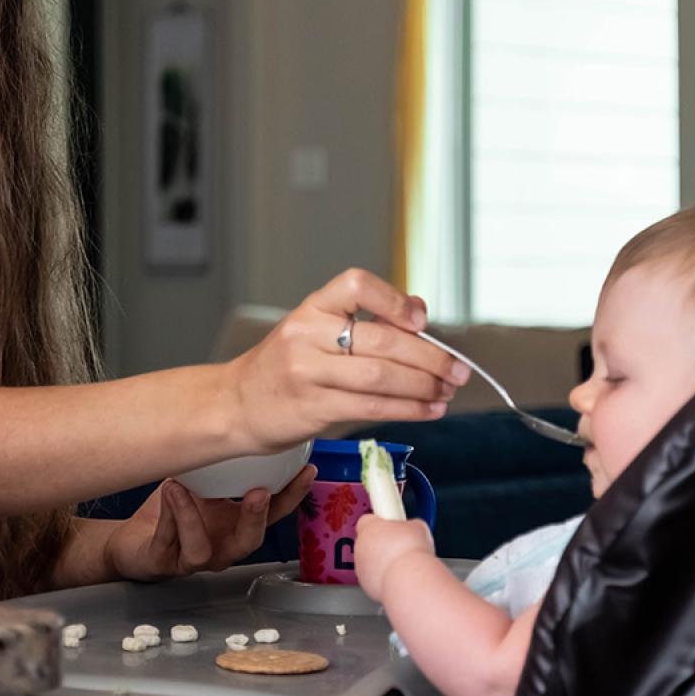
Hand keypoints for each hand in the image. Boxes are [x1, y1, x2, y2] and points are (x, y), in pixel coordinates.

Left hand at [103, 466, 314, 582]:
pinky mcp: (163, 564)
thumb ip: (220, 462)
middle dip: (256, 517)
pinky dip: (167, 518)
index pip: (273, 513)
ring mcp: (192, 559)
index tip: (307, 470)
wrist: (132, 539)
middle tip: (259, 492)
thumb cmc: (172, 508)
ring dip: (192, 517)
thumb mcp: (200, 480)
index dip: (293, 495)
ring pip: (201, 550)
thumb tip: (238, 416)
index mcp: (235, 525)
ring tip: (181, 486)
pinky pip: (167, 544)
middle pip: (249, 542)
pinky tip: (167, 494)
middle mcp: (220, 547)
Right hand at [226, 270, 467, 452]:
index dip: (393, 300)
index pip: (355, 285)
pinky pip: (371, 408)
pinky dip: (408, 409)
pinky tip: (428, 410)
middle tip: (458, 370)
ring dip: (424, 387)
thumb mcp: (316, 330)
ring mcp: (307, 373)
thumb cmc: (285, 365)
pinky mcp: (313, 408)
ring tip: (447, 392)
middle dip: (430, 358)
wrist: (236, 404)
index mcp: (312, 308)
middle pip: (382, 340)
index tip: (420, 321)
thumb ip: (366, 318)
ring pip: (381, 377)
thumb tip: (419, 309)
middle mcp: (307, 336)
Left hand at [352, 512, 435, 599]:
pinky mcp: (365, 583)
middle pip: (368, 541)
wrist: (409, 579)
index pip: (368, 520)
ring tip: (400, 564)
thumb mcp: (418, 527)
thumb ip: (409, 525)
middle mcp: (361, 545)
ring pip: (369, 560)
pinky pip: (373, 577)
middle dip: (382, 543)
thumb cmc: (410, 553)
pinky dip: (383, 577)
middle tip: (399, 547)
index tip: (391, 527)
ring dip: (381, 561)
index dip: (381, 524)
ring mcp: (361, 565)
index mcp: (370, 527)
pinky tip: (397, 576)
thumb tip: (413, 528)